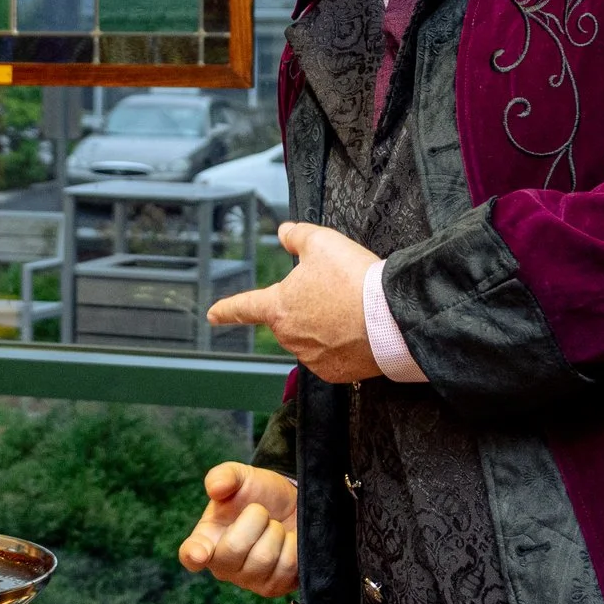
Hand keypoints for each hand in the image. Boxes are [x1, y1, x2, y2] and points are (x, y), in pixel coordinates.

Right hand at [177, 462, 299, 597]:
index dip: (194, 554)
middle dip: (255, 520)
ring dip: (276, 532)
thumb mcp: (241, 477)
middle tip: (261, 511)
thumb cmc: (259, 494)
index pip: (190, 554)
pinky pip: (287, 568)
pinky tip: (287, 541)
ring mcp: (248, 580)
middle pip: (234, 549)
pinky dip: (292, 546)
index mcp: (206, 538)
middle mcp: (223, 566)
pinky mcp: (274, 588)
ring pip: (264, 559)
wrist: (293, 507)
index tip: (200, 553)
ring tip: (274, 527)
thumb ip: (224, 475)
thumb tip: (215, 488)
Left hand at [208, 221, 383, 381]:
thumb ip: (298, 235)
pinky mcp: (335, 373)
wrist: (391, 318)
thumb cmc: (354, 279)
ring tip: (352, 311)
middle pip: (290, 319)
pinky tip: (358, 332)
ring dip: (326, 327)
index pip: (245, 307)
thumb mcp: (323, 243)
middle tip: (336, 293)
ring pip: (312, 338)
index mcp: (278, 307)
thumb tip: (284, 231)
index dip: (227, 310)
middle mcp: (290, 336)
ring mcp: (312, 358)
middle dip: (307, 308)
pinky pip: (333, 356)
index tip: (212, 315)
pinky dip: (342, 346)